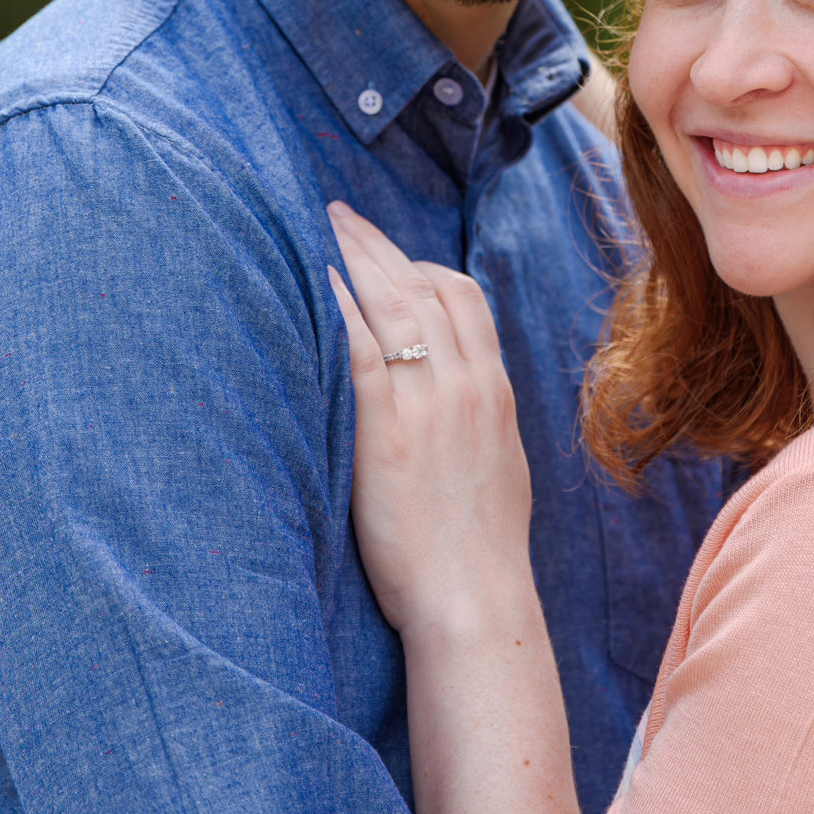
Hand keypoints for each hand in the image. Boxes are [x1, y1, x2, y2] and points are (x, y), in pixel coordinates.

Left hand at [325, 201, 534, 642]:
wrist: (475, 599)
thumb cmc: (480, 549)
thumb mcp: (497, 467)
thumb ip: (477, 422)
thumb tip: (455, 402)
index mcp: (494, 391)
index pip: (464, 298)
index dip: (422, 262)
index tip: (389, 249)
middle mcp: (467, 386)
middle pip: (423, 286)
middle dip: (379, 244)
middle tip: (339, 214)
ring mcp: (429, 406)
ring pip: (394, 306)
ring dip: (355, 259)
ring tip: (321, 230)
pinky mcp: (387, 433)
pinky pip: (362, 352)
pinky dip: (340, 310)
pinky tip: (317, 287)